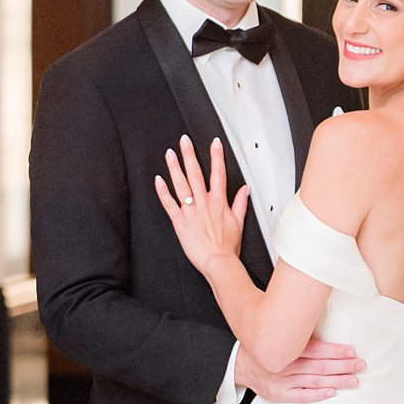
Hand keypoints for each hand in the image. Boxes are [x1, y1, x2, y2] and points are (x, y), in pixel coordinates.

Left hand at [154, 136, 245, 276]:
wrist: (218, 262)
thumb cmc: (228, 247)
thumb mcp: (239, 223)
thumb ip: (240, 203)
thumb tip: (245, 190)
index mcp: (219, 202)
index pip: (218, 173)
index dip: (216, 156)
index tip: (214, 142)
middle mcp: (204, 203)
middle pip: (196, 173)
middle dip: (190, 155)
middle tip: (185, 141)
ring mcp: (191, 211)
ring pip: (181, 184)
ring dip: (175, 167)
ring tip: (170, 154)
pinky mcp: (180, 222)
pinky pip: (169, 203)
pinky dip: (163, 191)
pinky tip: (158, 180)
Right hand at [237, 339, 364, 403]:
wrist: (238, 364)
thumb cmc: (263, 347)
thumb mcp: (275, 334)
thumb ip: (295, 331)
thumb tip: (316, 315)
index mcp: (285, 347)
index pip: (315, 349)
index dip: (334, 351)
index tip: (351, 351)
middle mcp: (284, 365)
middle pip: (319, 366)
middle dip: (342, 366)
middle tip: (360, 365)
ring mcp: (282, 381)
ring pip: (314, 381)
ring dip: (336, 380)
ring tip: (353, 380)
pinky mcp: (279, 394)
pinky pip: (301, 396)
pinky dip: (317, 394)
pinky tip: (332, 391)